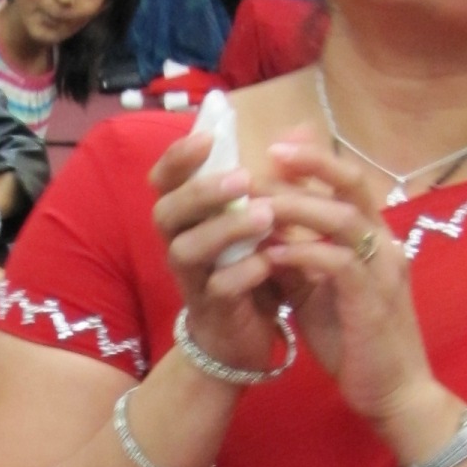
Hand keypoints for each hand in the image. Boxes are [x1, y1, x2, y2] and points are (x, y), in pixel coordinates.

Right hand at [148, 117, 288, 374]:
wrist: (242, 337)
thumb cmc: (247, 266)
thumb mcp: (261, 217)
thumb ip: (278, 175)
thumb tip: (301, 128)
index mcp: (185, 216)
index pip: (165, 178)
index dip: (179, 156)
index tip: (209, 136)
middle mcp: (178, 243)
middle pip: (167, 211)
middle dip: (201, 191)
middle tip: (241, 178)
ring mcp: (192, 278)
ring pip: (187, 249)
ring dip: (224, 229)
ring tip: (264, 217)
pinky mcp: (212, 309)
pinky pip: (218, 288)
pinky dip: (242, 273)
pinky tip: (266, 263)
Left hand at [257, 140, 436, 432]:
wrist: (392, 394)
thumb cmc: (354, 342)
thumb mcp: (316, 293)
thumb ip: (296, 258)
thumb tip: (260, 229)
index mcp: (374, 239)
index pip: (349, 183)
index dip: (315, 161)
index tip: (275, 147)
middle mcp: (385, 245)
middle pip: (353, 185)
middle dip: (310, 164)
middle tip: (265, 155)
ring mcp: (383, 271)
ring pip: (343, 219)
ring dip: (297, 207)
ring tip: (257, 205)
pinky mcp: (372, 301)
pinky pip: (338, 263)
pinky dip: (304, 253)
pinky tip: (272, 254)